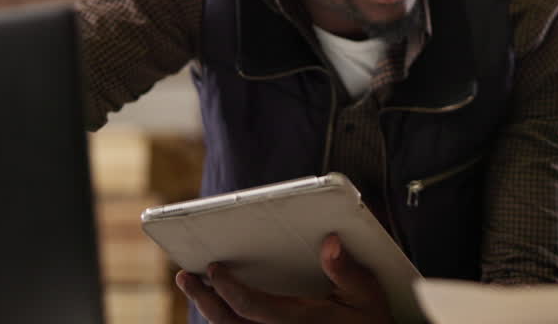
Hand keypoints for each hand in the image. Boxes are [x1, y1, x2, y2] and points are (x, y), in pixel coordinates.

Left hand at [175, 233, 395, 323]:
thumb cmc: (370, 321)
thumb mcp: (368, 295)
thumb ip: (348, 270)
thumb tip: (330, 242)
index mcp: (301, 321)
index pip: (252, 307)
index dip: (228, 288)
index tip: (213, 268)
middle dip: (205, 300)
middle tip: (186, 277)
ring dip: (210, 310)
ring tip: (194, 286)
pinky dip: (225, 319)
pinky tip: (217, 303)